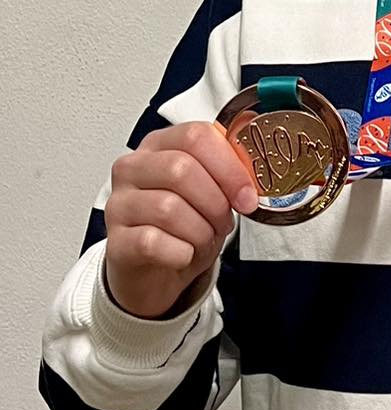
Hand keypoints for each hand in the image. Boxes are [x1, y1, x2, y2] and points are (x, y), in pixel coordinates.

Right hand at [103, 121, 256, 318]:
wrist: (156, 273)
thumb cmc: (185, 227)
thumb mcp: (212, 193)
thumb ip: (230, 174)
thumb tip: (256, 173)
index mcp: (160, 145)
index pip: (195, 136)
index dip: (229, 167)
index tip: (247, 196)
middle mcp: (132, 168)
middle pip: (180, 169)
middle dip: (215, 202)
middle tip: (224, 222)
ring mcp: (119, 204)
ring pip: (168, 208)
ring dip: (200, 231)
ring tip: (203, 239)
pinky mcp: (115, 242)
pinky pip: (152, 242)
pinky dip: (181, 253)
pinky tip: (183, 254)